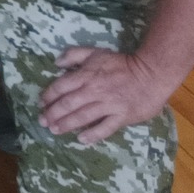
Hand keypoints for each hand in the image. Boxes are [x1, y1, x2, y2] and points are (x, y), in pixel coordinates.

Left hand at [39, 47, 174, 143]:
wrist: (152, 74)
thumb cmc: (122, 63)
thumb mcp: (96, 52)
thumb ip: (74, 55)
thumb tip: (56, 62)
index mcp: (86, 76)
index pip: (61, 87)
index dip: (49, 96)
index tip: (41, 103)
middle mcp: (94, 91)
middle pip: (69, 104)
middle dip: (53, 113)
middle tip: (42, 121)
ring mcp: (108, 105)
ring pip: (83, 116)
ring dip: (66, 124)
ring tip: (55, 130)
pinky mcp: (122, 116)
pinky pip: (105, 128)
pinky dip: (92, 134)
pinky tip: (81, 140)